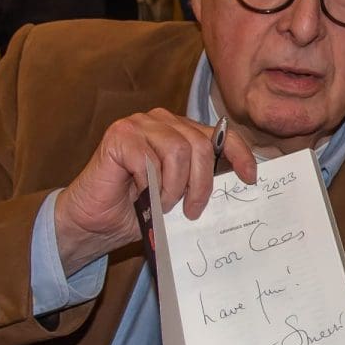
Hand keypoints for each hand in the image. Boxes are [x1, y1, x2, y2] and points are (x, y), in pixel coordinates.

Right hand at [52, 109, 257, 274]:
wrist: (94, 221)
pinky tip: (144, 197)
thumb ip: (201, 181)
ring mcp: (139, 125)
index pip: (220, 134)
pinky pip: (150, 159)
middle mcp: (161, 122)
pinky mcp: (119, 135)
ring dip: (175, 187)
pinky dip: (152, 185)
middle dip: (202, 184)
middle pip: (201, 145)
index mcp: (180, 132)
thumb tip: (238, 186)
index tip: (250, 178)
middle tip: (192, 211)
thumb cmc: (135, 209)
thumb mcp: (179, 195)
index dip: (239, 153)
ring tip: (164, 205)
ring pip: (179, 150)